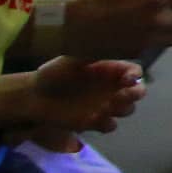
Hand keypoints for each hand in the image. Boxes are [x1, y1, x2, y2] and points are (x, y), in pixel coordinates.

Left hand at [26, 57, 145, 132]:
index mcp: (110, 70)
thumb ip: (90, 55)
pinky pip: (110, 125)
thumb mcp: (71, 60)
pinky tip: (93, 118)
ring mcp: (105, 105)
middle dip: (134, 94)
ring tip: (105, 107)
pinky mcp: (94, 122)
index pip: (134, 72)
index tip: (128, 79)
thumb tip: (108, 47)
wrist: (34, 96)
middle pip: (137, 92)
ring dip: (121, 109)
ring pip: (127, 110)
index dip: (135, 75)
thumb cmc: (54, 74)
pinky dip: (105, 123)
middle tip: (121, 95)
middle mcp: (112, 88)